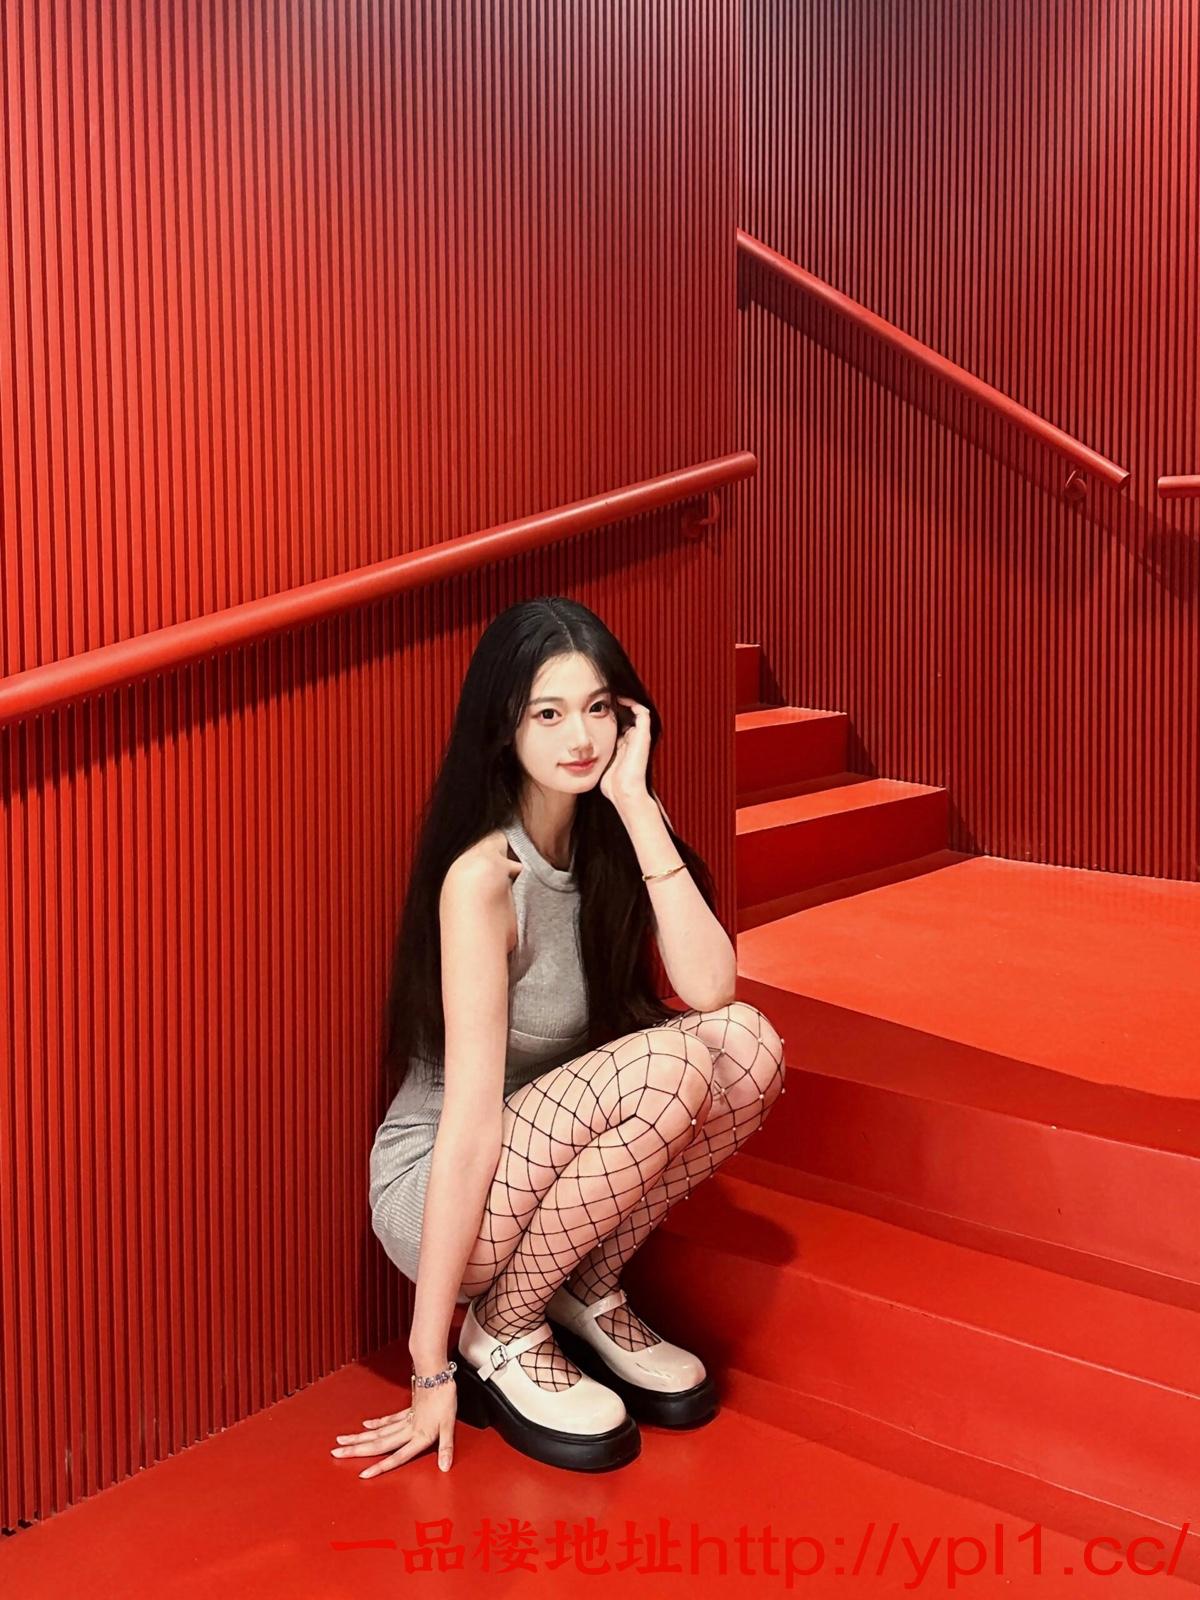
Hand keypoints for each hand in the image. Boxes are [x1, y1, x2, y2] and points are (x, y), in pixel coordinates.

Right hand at [331, 1378, 456, 1477]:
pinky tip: (365, 1425)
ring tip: (342, 1441)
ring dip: (360, 1437)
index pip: (397, 1456)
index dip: (380, 1467)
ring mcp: (405, 1419)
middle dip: (356, 1450)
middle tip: (336, 1453)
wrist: (436, 1372)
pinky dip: (376, 1424)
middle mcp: (407, 1429)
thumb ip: (447, 1446)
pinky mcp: (406, 1409)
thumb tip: (445, 1467)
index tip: (362, 1474)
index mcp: (418, 1436)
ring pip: (378, 1432)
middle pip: (378, 1443)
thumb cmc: (444, 1396)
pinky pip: (388, 1420)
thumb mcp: (450, 1424)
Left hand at [599, 696, 651, 808]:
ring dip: (624, 702)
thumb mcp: (598, 765)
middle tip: (601, 697)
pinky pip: (642, 712)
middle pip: (627, 716)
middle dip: (614, 706)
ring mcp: (639, 737)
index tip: (592, 707)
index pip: (618, 725)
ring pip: (636, 711)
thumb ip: (592, 757)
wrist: (624, 792)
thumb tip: (575, 754)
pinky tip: (617, 699)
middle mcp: (633, 740)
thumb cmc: (611, 785)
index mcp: (623, 746)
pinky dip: (632, 703)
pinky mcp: (644, 735)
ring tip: (610, 694)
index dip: (607, 715)